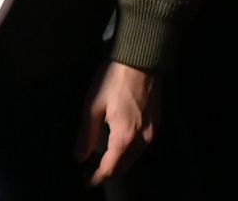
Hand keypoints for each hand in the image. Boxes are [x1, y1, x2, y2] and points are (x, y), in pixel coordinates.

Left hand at [76, 62, 158, 185]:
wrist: (141, 57)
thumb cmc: (114, 79)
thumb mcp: (93, 104)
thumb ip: (86, 134)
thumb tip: (79, 157)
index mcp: (125, 137)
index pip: (111, 168)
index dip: (97, 177)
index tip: (86, 181)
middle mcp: (142, 139)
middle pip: (125, 166)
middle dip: (109, 170)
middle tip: (93, 168)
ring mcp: (153, 131)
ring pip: (135, 156)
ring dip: (120, 160)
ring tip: (104, 155)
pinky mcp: (157, 121)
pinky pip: (143, 145)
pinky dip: (130, 149)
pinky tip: (120, 140)